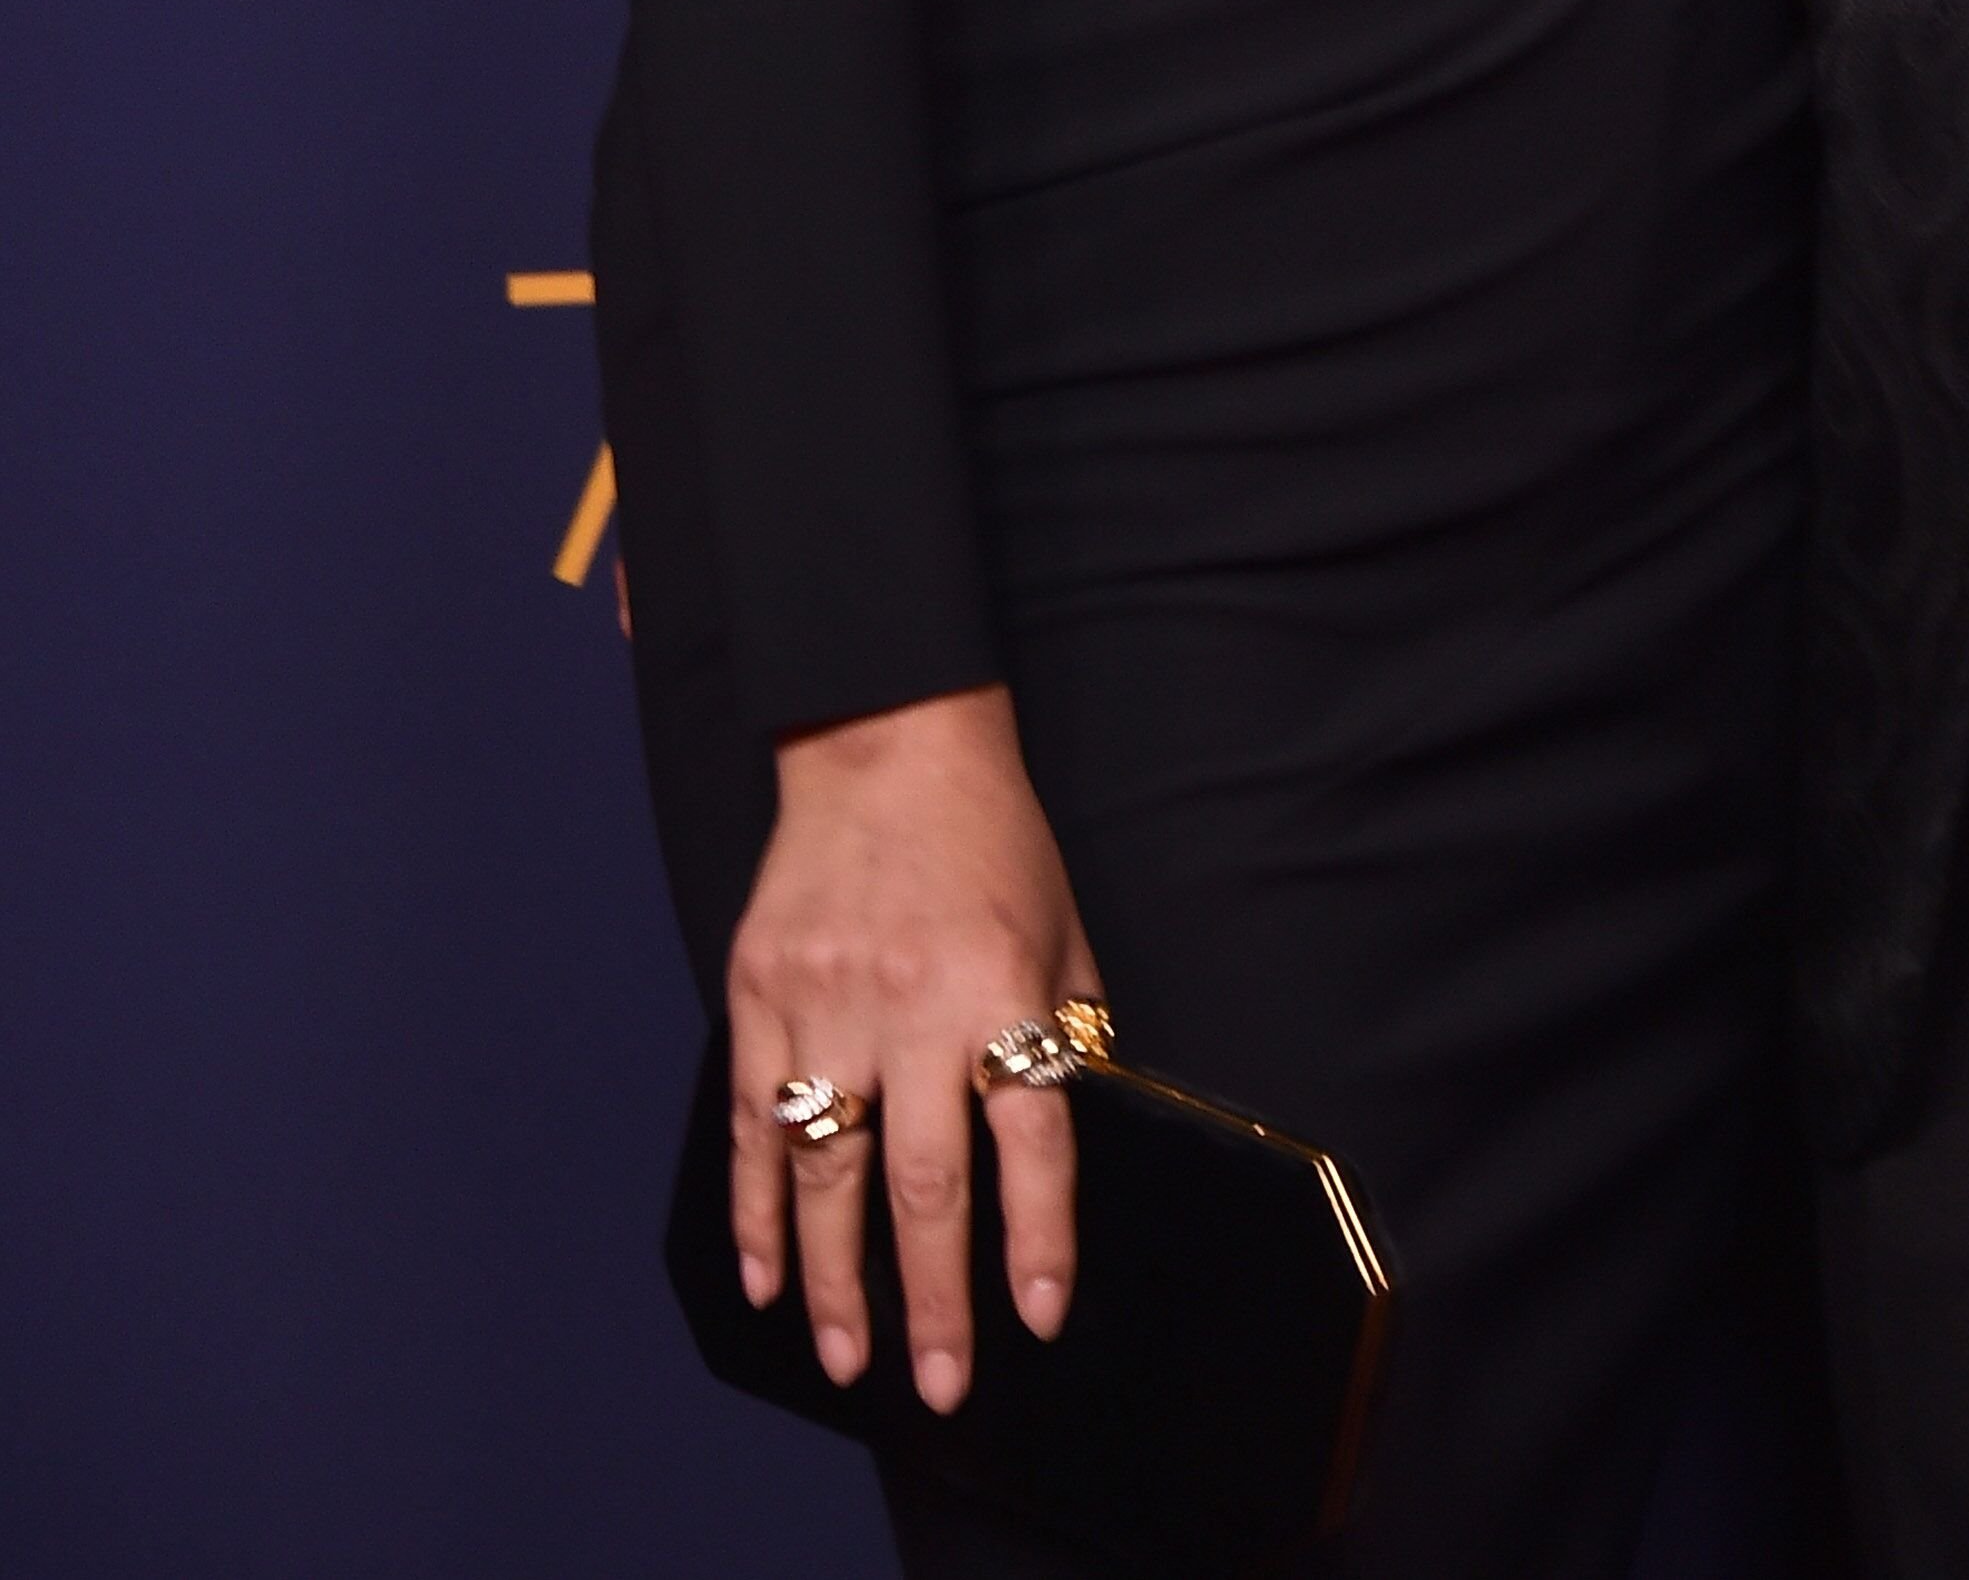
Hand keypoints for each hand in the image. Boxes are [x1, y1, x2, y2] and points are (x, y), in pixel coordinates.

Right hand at [725, 682, 1099, 1412]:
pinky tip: (767, 1275)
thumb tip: (1063, 1147)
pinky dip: (756, 1210)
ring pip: (825, 1174)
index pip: (1031, 1139)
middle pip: (922, 1184)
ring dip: (834, 1281)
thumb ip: (1062, 1035)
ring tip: (847, 1358)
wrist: (885, 740)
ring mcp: (824, 1005)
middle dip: (933, 1297)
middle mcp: (912, 1006)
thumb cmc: (993, 841)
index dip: (1036, 1237)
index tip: (1037, 1317)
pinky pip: (750, 1126)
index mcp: (1000, 988)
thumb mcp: (1061, 930)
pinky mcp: (759, 995)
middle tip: (939, 1383)